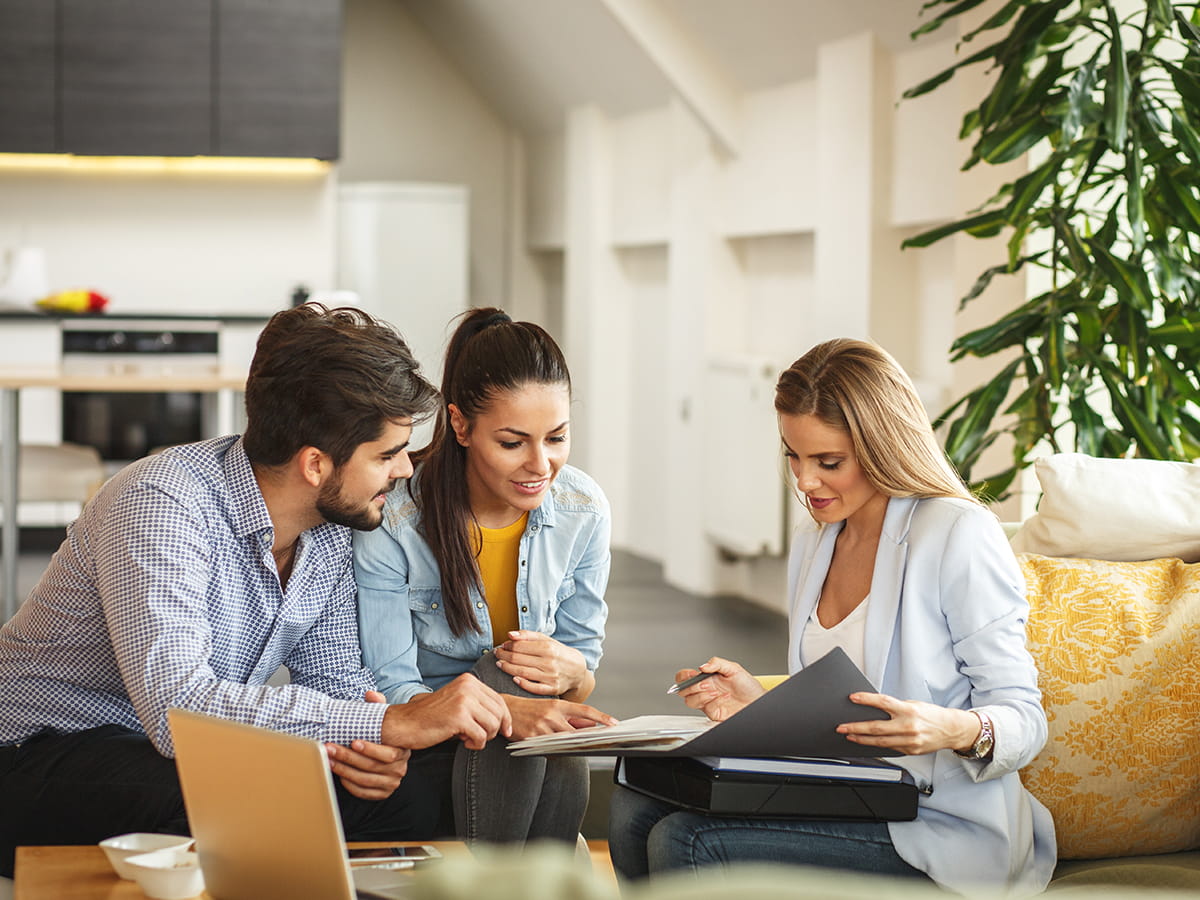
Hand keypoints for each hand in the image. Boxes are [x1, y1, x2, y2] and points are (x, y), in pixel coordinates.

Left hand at [323, 690, 408, 799]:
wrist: (393, 752)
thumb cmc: (384, 736)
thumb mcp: (385, 720)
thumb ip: (379, 706)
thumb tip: (370, 694)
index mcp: (402, 751)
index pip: (388, 754)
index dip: (370, 749)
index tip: (353, 742)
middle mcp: (399, 769)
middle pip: (371, 767)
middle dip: (347, 757)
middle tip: (330, 748)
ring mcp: (391, 783)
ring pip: (364, 780)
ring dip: (344, 770)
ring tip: (329, 759)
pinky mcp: (383, 793)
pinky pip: (363, 792)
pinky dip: (350, 784)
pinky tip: (339, 774)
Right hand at [381, 673, 511, 750]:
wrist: (405, 723)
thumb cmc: (431, 717)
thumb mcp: (458, 702)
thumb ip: (478, 704)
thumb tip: (504, 719)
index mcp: (469, 681)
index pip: (499, 700)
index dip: (505, 718)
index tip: (505, 730)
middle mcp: (468, 687)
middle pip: (499, 713)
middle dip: (494, 730)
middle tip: (478, 736)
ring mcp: (464, 700)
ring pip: (493, 725)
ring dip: (484, 737)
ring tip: (467, 737)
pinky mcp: (459, 717)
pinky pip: (481, 736)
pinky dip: (475, 744)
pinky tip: (463, 741)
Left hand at [494, 631, 589, 697]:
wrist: (577, 670)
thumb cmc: (559, 653)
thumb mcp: (547, 640)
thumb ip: (528, 636)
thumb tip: (510, 634)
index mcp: (548, 648)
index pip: (520, 646)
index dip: (507, 646)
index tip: (502, 646)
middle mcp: (550, 662)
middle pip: (519, 659)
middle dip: (504, 656)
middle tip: (497, 654)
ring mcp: (551, 677)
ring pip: (523, 673)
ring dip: (507, 668)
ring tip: (500, 664)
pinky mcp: (552, 689)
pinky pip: (533, 688)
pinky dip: (522, 683)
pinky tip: (513, 679)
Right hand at [504, 695, 617, 740]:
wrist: (505, 710)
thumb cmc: (531, 709)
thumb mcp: (552, 708)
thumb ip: (572, 717)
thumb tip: (591, 725)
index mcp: (558, 705)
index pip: (585, 710)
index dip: (601, 717)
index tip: (614, 723)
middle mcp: (552, 715)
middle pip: (577, 732)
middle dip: (586, 739)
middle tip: (597, 743)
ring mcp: (542, 727)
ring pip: (564, 743)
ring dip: (569, 747)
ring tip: (570, 746)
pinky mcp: (533, 739)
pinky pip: (550, 751)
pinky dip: (555, 752)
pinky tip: (552, 748)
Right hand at [673, 657, 763, 721]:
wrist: (758, 700)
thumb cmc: (748, 686)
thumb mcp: (734, 668)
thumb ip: (717, 663)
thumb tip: (702, 666)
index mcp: (706, 678)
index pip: (685, 677)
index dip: (683, 677)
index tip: (692, 675)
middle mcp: (704, 691)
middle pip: (683, 691)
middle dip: (691, 687)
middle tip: (704, 683)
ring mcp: (708, 702)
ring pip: (690, 702)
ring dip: (701, 695)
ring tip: (714, 691)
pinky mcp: (714, 713)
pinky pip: (707, 709)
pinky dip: (715, 702)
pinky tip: (724, 697)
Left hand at [836, 693, 982, 755]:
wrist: (951, 730)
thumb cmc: (931, 715)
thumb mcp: (913, 705)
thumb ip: (895, 708)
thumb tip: (873, 708)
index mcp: (908, 710)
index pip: (883, 703)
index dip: (866, 699)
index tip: (853, 698)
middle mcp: (908, 726)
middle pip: (876, 728)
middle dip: (856, 727)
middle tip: (841, 727)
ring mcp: (909, 741)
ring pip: (880, 742)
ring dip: (861, 739)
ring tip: (849, 735)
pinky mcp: (910, 751)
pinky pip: (889, 748)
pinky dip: (876, 746)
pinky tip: (866, 743)